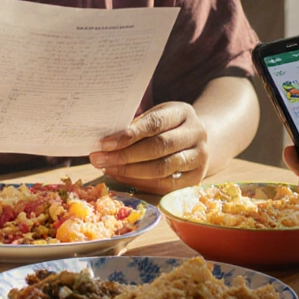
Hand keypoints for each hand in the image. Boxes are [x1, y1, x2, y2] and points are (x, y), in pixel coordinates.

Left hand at [89, 101, 208, 193]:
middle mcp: (196, 134)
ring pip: (161, 168)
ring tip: (107, 169)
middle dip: (125, 155)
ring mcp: (199, 158)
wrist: (196, 142)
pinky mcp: (195, 179)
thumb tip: (105, 141)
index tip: (104, 143)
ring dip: (129, 171)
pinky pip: (165, 186)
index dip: (129, 134)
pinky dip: (140, 182)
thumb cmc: (168, 127)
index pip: (155, 123)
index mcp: (183, 112)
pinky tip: (122, 177)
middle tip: (99, 159)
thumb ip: (136, 125)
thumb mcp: (156, 116)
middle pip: (158, 147)